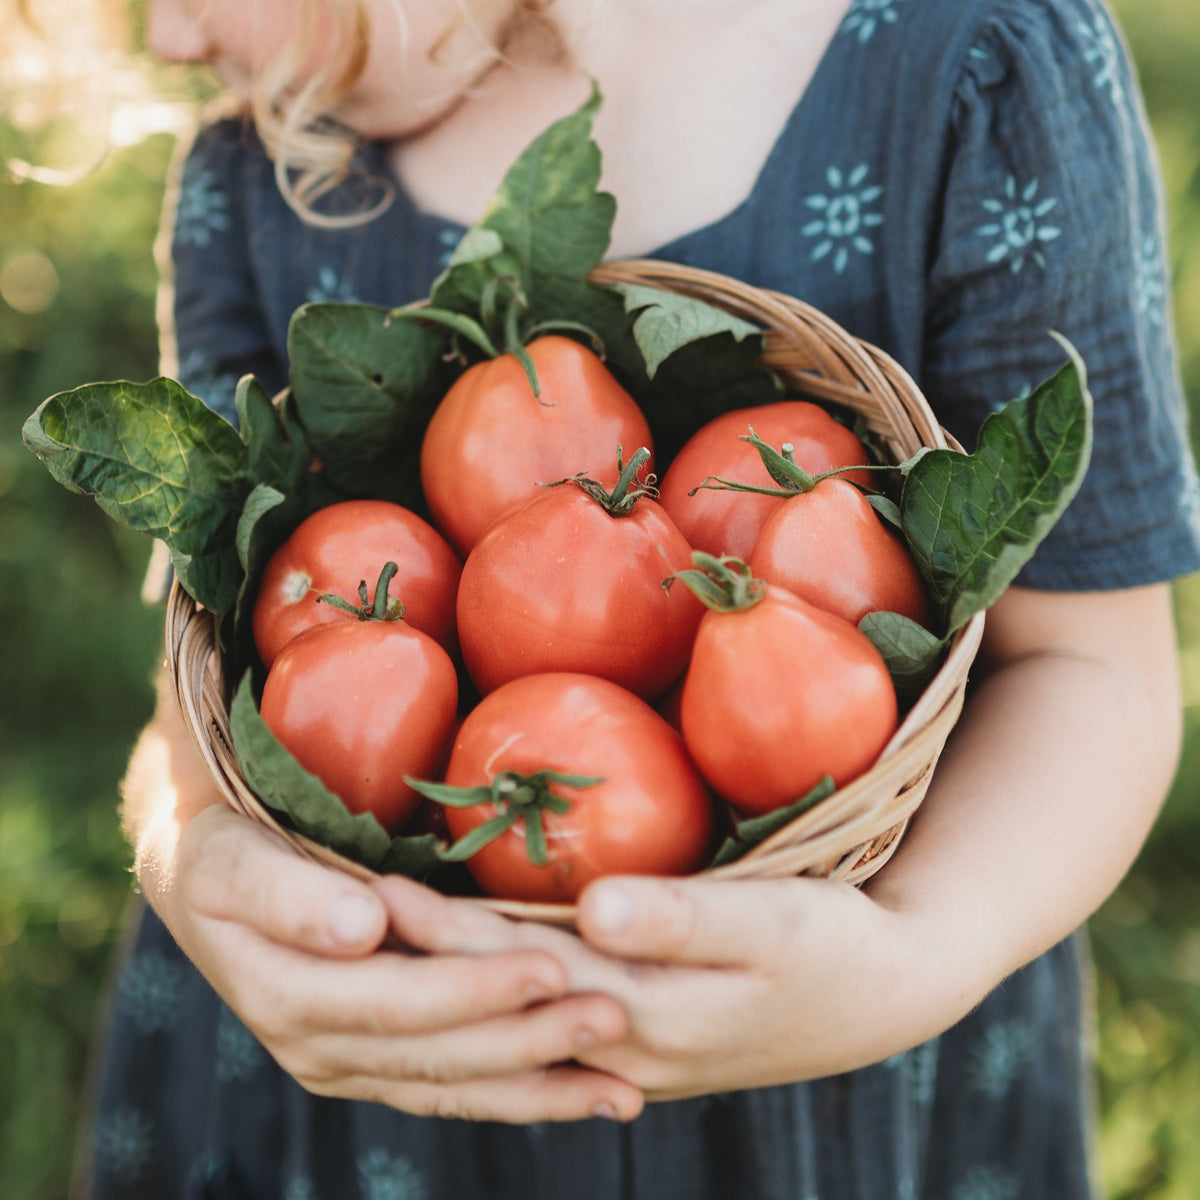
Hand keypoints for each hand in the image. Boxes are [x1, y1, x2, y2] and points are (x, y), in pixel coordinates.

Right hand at [123, 679, 642, 1123]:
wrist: (206, 887)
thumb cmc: (223, 854)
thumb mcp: (234, 859)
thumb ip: (289, 895)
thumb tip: (362, 925)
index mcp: (288, 999)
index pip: (397, 1003)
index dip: (474, 991)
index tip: (550, 968)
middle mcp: (320, 1049)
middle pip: (439, 1054)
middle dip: (529, 1040)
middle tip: (614, 1014)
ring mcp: (351, 1064)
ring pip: (455, 1086)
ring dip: (540, 1086)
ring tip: (623, 1086)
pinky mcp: (377, 1061)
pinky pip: (454, 1087)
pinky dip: (520, 1095)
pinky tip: (583, 1097)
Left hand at [380, 872, 990, 1100]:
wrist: (882, 995)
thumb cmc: (833, 944)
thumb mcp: (773, 923)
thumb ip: (683, 919)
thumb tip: (593, 911)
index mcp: (642, 1009)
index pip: (514, 964)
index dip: (440, 927)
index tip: (366, 890)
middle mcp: (618, 1042)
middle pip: (499, 995)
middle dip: (422, 958)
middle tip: (341, 916)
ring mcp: (627, 1050)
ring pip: (515, 1016)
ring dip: (450, 985)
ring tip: (385, 948)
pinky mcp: (642, 1037)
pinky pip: (546, 1021)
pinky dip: (498, 999)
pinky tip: (467, 991)